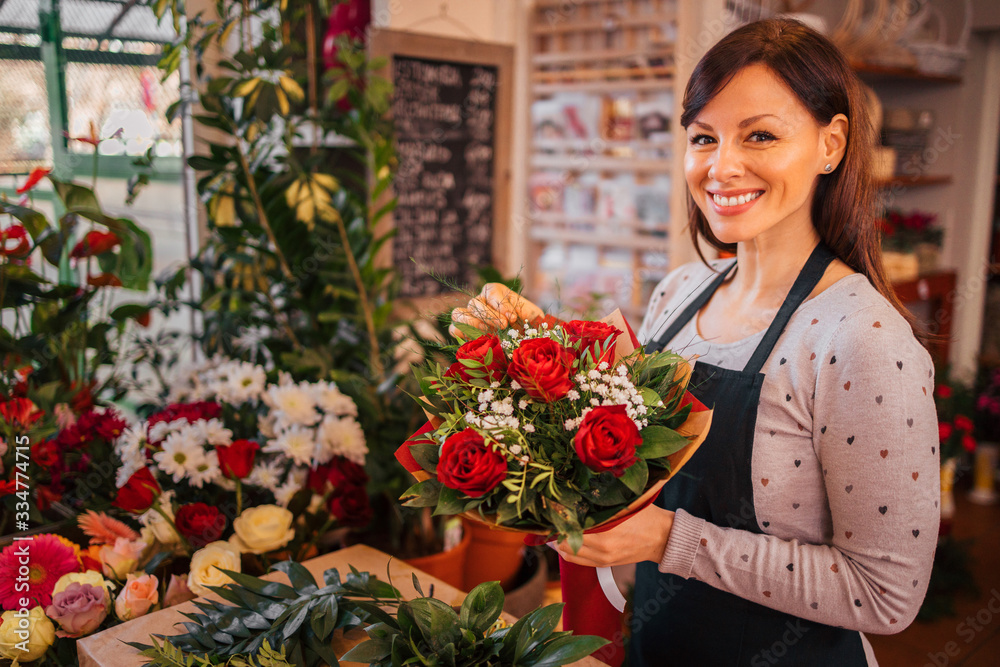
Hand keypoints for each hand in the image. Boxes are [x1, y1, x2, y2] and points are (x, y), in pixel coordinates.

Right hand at [449, 283, 544, 338]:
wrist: (526, 340)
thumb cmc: (529, 326)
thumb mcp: (533, 317)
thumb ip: (526, 314)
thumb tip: (512, 318)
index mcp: (495, 293)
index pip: (491, 291)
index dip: (500, 304)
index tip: (512, 317)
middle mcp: (480, 303)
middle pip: (474, 303)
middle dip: (489, 315)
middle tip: (504, 325)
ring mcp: (469, 317)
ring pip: (458, 314)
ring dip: (472, 323)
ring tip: (488, 333)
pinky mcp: (464, 333)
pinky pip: (454, 330)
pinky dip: (461, 334)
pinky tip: (477, 340)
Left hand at [554, 504, 674, 567]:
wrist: (663, 539)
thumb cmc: (646, 517)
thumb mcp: (625, 504)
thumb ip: (602, 502)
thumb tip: (578, 493)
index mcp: (606, 534)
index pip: (572, 529)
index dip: (560, 519)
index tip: (552, 508)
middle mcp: (602, 550)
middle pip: (566, 543)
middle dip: (556, 530)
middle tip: (551, 518)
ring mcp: (603, 559)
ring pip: (570, 554)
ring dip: (560, 542)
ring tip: (555, 528)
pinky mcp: (605, 564)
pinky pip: (579, 560)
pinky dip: (569, 550)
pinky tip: (566, 539)